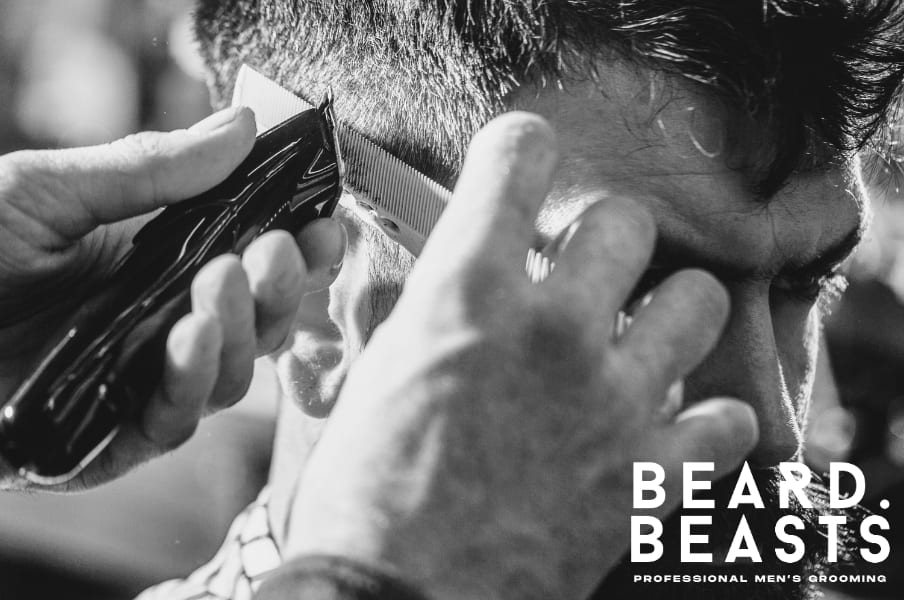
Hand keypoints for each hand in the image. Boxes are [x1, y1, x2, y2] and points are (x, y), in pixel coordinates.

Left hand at [0, 107, 344, 491]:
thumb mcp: (44, 192)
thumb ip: (148, 169)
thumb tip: (243, 124)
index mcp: (147, 267)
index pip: (244, 259)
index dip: (291, 244)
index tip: (320, 218)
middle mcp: (151, 330)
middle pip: (253, 324)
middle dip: (279, 289)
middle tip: (278, 251)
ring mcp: (129, 387)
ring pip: (226, 377)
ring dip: (242, 332)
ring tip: (225, 283)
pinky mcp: (100, 441)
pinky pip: (168, 424)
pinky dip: (189, 382)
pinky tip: (188, 337)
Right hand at [284, 113, 757, 598]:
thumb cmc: (362, 496)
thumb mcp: (368, 382)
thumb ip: (408, 313)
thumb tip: (421, 273)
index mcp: (465, 294)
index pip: (517, 157)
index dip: (519, 151)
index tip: (520, 166)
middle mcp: (551, 328)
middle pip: (624, 222)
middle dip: (600, 241)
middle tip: (578, 277)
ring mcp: (612, 400)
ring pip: (697, 302)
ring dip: (669, 315)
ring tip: (640, 341)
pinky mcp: (651, 475)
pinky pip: (729, 421)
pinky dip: (706, 422)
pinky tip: (674, 428)